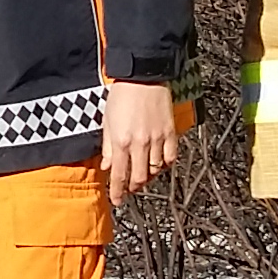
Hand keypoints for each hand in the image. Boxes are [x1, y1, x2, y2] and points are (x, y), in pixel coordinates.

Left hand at [100, 78, 178, 202]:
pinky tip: (158, 164)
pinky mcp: (170, 132)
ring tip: (142, 176)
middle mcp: (139, 144)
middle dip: (133, 187)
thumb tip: (107, 166)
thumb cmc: (121, 96)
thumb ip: (108, 147)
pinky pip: (170, 157)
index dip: (117, 192)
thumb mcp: (107, 121)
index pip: (119, 175)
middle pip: (139, 177)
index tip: (117, 201)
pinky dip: (164, 164)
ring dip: (148, 176)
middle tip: (129, 189)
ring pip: (155, 170)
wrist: (142, 77)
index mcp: (121, 142)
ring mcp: (157, 139)